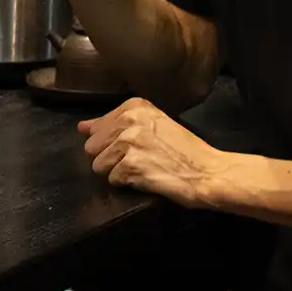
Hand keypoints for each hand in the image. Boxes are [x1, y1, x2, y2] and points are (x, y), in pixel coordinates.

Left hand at [81, 98, 223, 207]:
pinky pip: (113, 179)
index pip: (97, 126)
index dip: (108, 142)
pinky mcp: (130, 165)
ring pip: (98, 165)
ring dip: (117, 172)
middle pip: (93, 146)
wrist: (209, 172)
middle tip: (137, 161)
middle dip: (110, 158)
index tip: (129, 147)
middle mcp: (129, 120)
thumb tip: (81, 127)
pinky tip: (147, 178)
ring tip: (143, 170)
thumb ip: (115, 124)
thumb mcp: (154, 126)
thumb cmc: (186, 151)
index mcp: (135, 107)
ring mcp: (129, 142)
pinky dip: (127, 183)